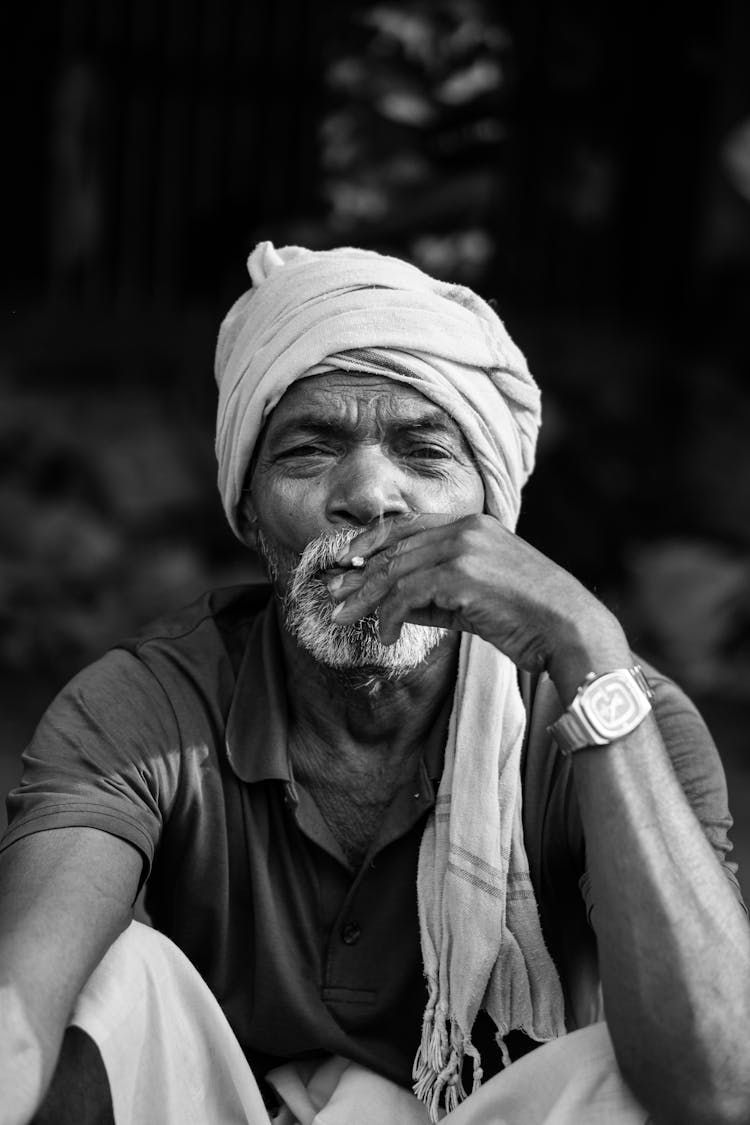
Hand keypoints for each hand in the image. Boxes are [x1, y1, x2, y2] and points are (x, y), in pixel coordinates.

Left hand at [328, 514, 629, 695]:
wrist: (570, 629)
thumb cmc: (530, 619)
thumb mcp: (477, 598)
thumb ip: (437, 594)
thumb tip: (393, 606)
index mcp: (473, 525)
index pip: (408, 526)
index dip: (372, 542)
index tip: (348, 562)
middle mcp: (465, 529)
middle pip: (395, 550)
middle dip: (359, 576)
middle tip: (333, 596)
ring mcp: (463, 549)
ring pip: (395, 572)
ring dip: (365, 600)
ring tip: (344, 619)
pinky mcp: (461, 576)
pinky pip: (407, 596)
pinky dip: (390, 617)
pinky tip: (387, 638)